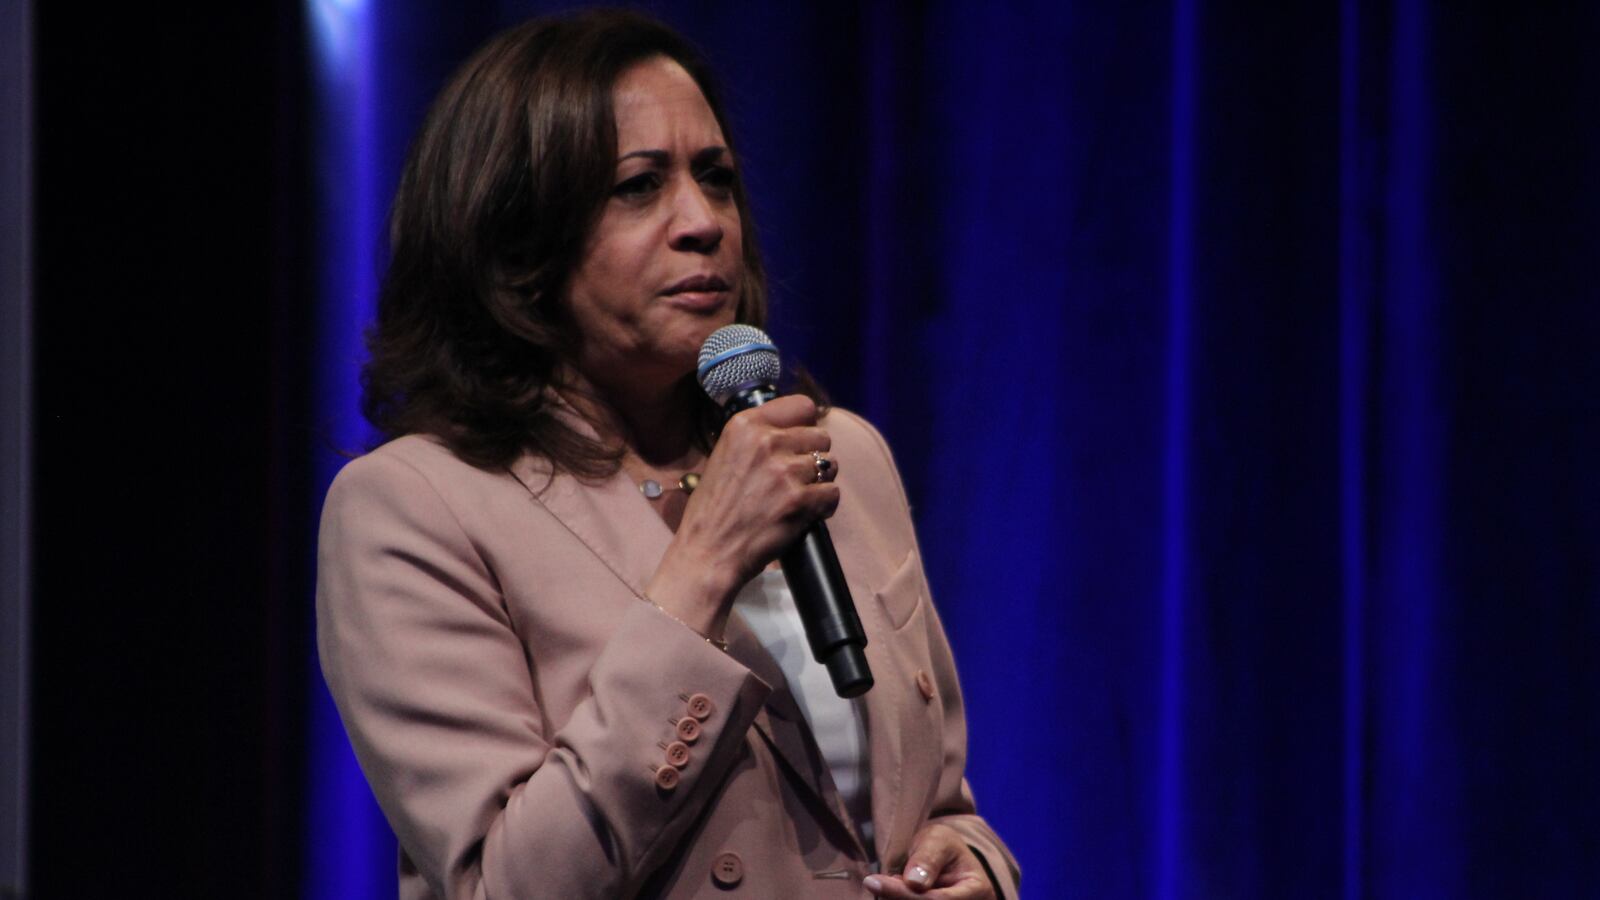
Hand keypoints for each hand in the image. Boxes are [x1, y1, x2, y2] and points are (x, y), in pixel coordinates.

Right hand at [646, 395, 837, 636]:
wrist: (707, 553)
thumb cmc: (714, 510)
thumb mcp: (724, 456)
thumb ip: (757, 439)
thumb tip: (794, 429)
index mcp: (744, 425)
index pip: (800, 405)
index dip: (805, 424)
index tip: (800, 441)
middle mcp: (766, 442)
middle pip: (820, 436)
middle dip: (813, 457)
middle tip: (796, 478)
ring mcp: (784, 471)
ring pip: (829, 465)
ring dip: (819, 482)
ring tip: (799, 497)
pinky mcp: (799, 500)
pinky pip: (832, 493)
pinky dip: (824, 506)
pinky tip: (806, 513)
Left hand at [863, 824, 995, 899]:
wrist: (947, 860)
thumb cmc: (944, 846)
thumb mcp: (939, 840)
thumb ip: (928, 858)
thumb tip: (913, 882)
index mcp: (977, 890)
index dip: (903, 894)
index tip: (872, 882)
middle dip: (897, 897)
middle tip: (876, 882)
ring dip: (895, 898)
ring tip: (889, 883)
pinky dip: (895, 899)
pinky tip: (891, 891)